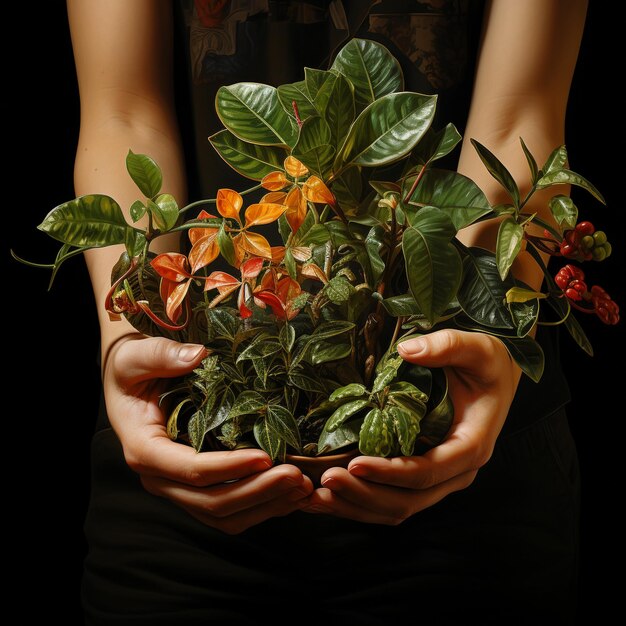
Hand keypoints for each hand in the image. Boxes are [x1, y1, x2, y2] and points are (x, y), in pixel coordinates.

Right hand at [103, 334, 313, 533]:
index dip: (230, 467)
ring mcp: (178, 487)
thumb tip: (198, 355)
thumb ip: (161, 355)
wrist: (130, 384)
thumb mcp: (135, 356)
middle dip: (257, 492)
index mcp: (145, 449)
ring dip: (265, 506)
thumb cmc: (132, 368)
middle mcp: (160, 477)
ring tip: (301, 488)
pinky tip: (290, 493)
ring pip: (223, 515)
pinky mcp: (196, 488)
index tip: (267, 457)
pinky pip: (230, 511)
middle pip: (211, 502)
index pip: (191, 469)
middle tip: (297, 476)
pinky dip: (261, 506)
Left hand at [303, 329, 520, 523]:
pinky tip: (331, 496)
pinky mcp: (424, 477)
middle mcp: (457, 471)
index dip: (390, 473)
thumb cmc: (487, 364)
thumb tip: (407, 350)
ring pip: (398, 508)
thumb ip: (447, 346)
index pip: (427, 472)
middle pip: (409, 500)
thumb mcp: (477, 348)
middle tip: (325, 482)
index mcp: (471, 446)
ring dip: (357, 506)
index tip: (353, 464)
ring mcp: (441, 478)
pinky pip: (393, 499)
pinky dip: (361, 503)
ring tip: (318, 496)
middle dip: (364, 495)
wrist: (497, 377)